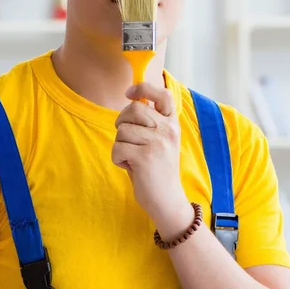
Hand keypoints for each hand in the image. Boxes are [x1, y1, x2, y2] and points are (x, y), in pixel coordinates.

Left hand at [112, 82, 192, 238]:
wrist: (167, 201)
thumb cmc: (157, 169)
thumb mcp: (159, 140)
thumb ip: (149, 122)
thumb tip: (132, 99)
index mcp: (172, 124)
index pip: (163, 94)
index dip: (144, 88)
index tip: (130, 93)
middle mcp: (168, 130)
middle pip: (134, 109)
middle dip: (122, 122)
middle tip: (127, 139)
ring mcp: (157, 143)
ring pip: (122, 129)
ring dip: (120, 144)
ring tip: (132, 158)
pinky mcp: (144, 157)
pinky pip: (117, 148)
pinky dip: (117, 159)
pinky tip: (129, 167)